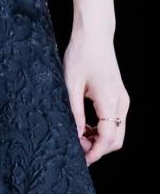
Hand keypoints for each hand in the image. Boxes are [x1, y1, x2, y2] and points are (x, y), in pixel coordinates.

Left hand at [62, 30, 129, 165]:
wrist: (94, 34)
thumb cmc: (81, 53)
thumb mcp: (71, 84)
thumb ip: (74, 112)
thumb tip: (76, 135)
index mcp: (110, 100)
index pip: (107, 138)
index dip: (95, 153)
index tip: (81, 160)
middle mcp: (121, 102)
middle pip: (116, 140)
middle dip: (99, 149)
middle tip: (78, 149)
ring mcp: (122, 98)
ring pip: (117, 131)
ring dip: (101, 140)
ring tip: (79, 136)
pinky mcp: (119, 95)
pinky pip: (115, 120)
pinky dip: (103, 129)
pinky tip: (86, 126)